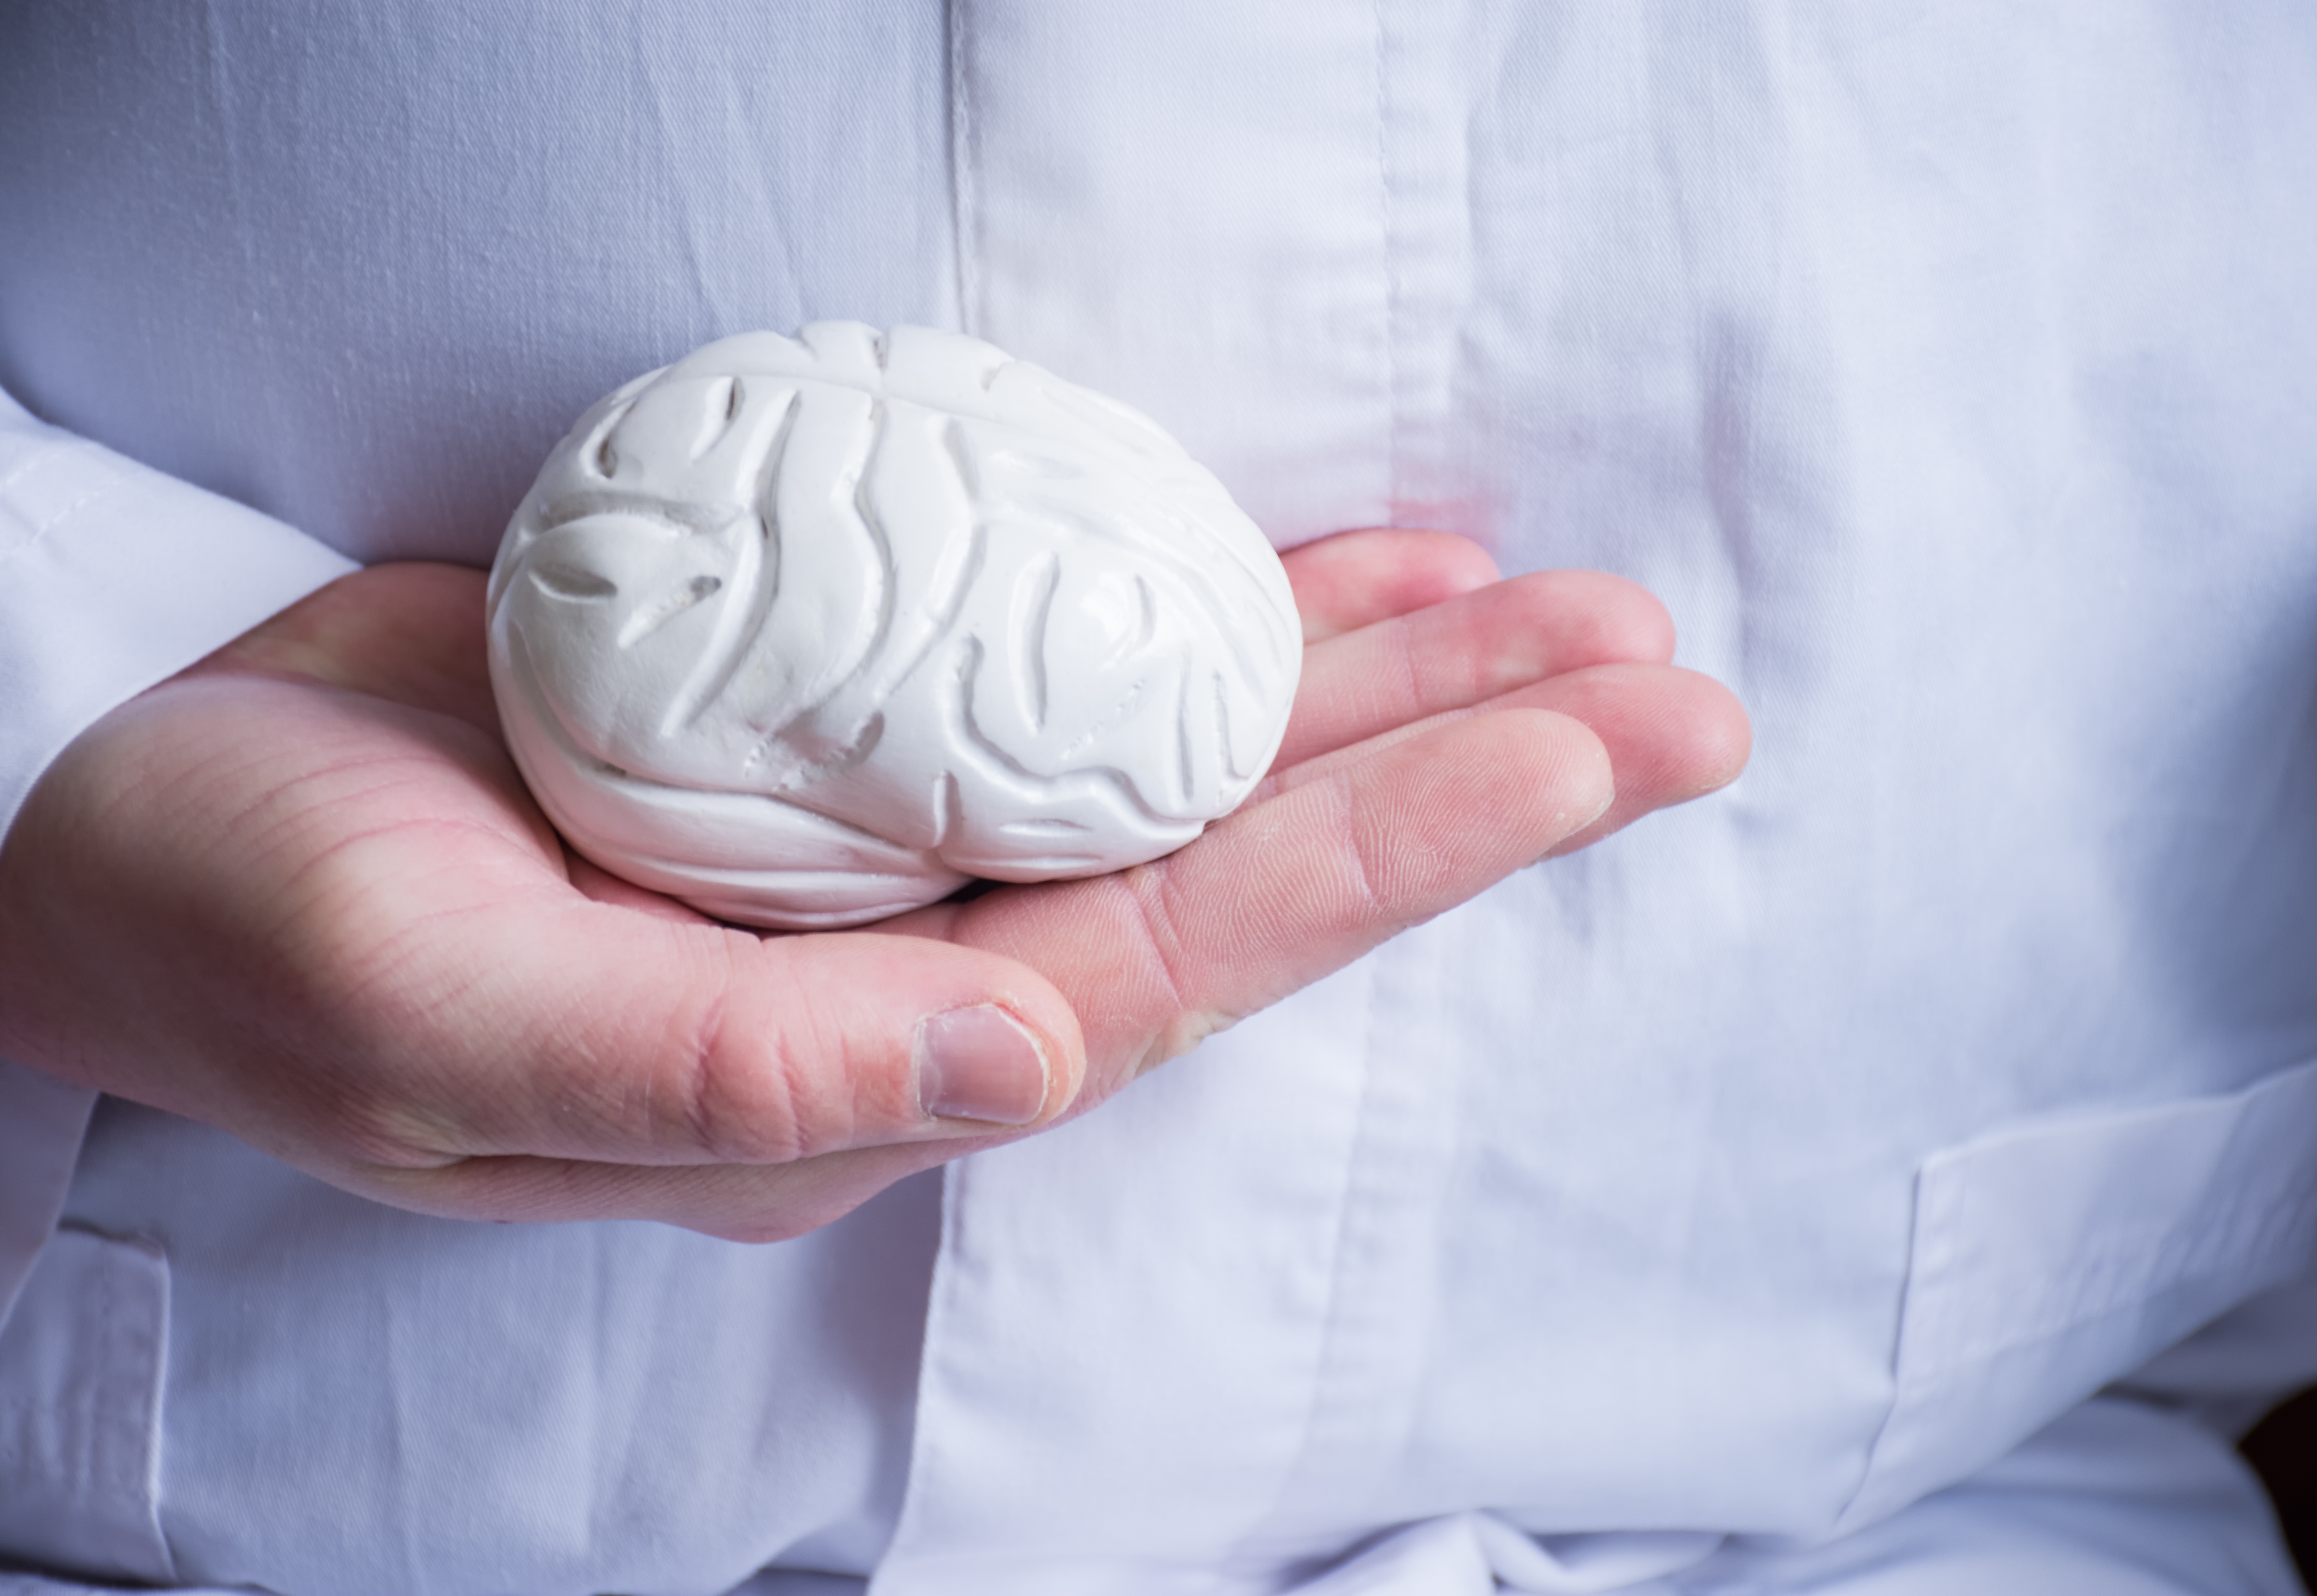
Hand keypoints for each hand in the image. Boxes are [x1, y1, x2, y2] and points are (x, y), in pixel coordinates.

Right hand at [0, 530, 1746, 1238]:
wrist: (139, 831)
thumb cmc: (262, 938)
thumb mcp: (451, 1026)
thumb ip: (736, 1072)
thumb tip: (1027, 1061)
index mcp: (853, 1065)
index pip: (1179, 957)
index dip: (1389, 856)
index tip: (1581, 753)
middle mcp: (913, 963)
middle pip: (1241, 857)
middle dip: (1462, 771)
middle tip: (1672, 686)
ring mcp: (893, 843)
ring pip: (1192, 763)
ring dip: (1387, 690)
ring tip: (1575, 616)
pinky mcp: (846, 731)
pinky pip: (1074, 668)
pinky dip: (1220, 619)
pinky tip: (1361, 579)